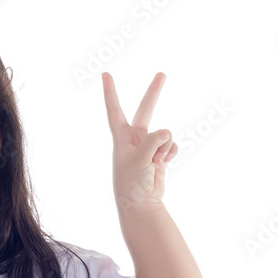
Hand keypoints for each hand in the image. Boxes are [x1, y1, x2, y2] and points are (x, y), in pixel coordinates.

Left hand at [101, 71, 177, 214]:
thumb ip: (152, 140)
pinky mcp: (160, 154)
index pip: (114, 109)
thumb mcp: (139, 159)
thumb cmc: (132, 182)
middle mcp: (135, 138)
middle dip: (154, 92)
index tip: (105, 74)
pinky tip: (163, 164)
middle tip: (162, 73)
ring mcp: (149, 145)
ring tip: (154, 163)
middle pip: (146, 109)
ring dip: (164, 148)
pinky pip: (172, 145)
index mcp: (121, 137)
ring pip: (165, 134)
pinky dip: (170, 153)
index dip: (110, 92)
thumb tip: (165, 132)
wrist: (141, 203)